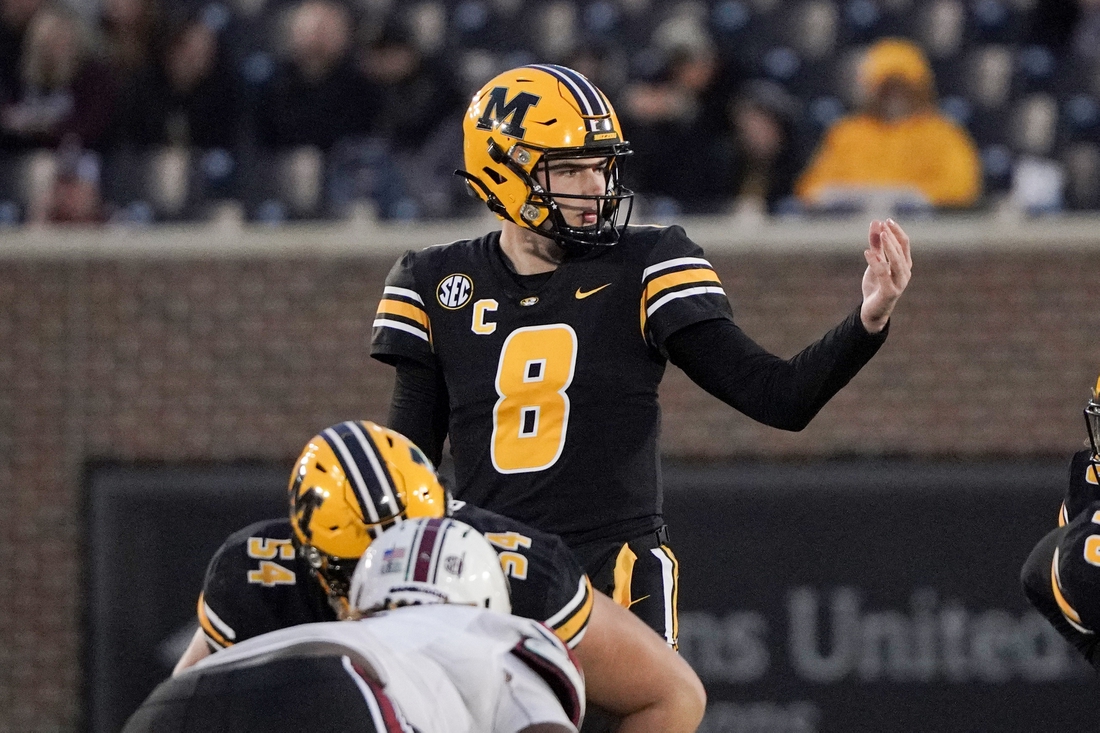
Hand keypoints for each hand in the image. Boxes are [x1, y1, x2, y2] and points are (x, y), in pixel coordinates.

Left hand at [860, 218, 911, 332]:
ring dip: (889, 247)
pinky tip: (867, 252)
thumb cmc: (876, 285)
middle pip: (901, 251)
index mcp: (904, 264)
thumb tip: (876, 223)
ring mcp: (899, 283)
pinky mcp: (889, 292)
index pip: (904, 244)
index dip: (897, 231)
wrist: (872, 310)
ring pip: (897, 262)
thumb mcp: (875, 262)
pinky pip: (883, 274)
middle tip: (883, 225)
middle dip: (893, 237)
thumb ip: (876, 245)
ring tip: (881, 234)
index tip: (886, 221)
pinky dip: (876, 262)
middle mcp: (905, 273)